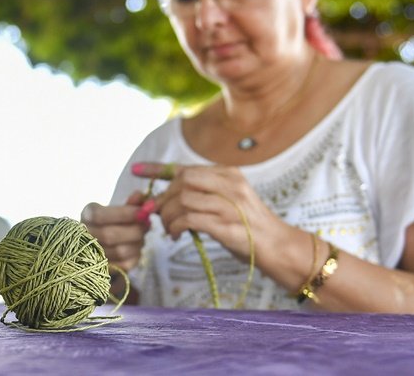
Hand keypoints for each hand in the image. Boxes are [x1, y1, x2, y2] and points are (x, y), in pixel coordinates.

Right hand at [81, 191, 148, 271]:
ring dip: (137, 243)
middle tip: (147, 224)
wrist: (101, 243)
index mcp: (87, 215)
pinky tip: (136, 246)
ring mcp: (92, 255)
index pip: (100, 215)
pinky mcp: (104, 269)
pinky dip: (136, 255)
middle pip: (110, 235)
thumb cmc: (113, 222)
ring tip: (142, 235)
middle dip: (135, 230)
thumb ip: (131, 203)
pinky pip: (125, 264)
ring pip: (120, 251)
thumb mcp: (119, 209)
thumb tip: (140, 196)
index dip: (124, 213)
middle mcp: (84, 236)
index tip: (142, 211)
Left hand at [133, 162, 285, 260]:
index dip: (157, 168)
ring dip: (169, 216)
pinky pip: (189, 219)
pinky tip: (176, 235)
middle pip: (182, 182)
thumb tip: (167, 198)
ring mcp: (229, 204)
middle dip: (164, 199)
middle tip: (159, 216)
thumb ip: (203, 194)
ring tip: (170, 229)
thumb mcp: (229, 201)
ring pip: (183, 200)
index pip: (186, 167)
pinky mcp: (226, 225)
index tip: (136, 170)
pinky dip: (176, 227)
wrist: (277, 246)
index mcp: (228, 174)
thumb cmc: (249, 226)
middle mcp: (229, 184)